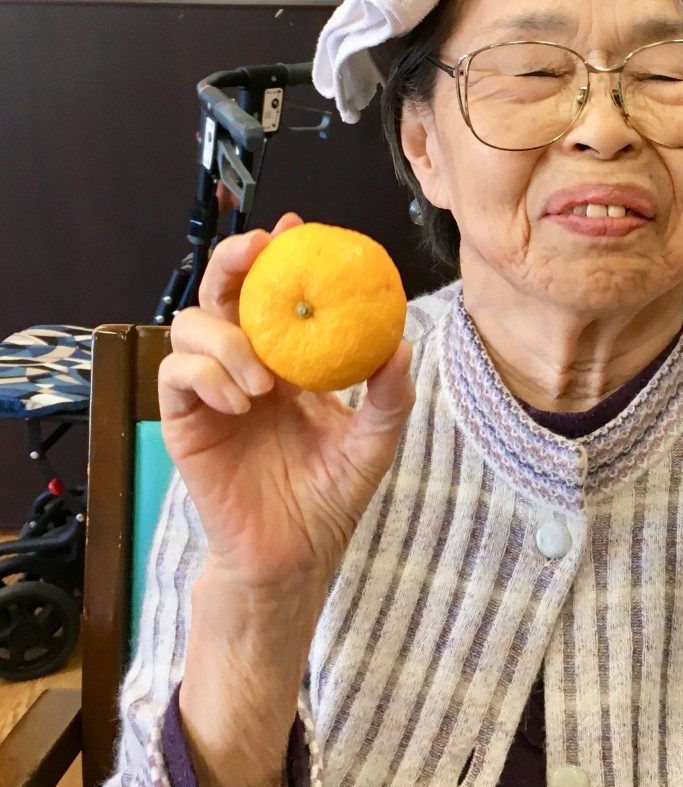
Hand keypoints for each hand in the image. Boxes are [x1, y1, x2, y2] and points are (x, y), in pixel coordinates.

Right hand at [159, 212, 414, 592]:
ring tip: (263, 380)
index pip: (276, 296)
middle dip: (232, 261)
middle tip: (257, 251)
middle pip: (223, 294)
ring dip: (226, 338)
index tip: (296, 229)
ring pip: (190, 327)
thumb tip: (403, 345)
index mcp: (290, 363)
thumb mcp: (374, 443)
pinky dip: (205, 376)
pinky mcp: (185, 422)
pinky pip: (176, 376)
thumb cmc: (330, 497)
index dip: (278, 257)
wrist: (294, 557)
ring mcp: (212, 393)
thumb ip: (390, 397)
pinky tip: (240, 401)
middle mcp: (247, 367)